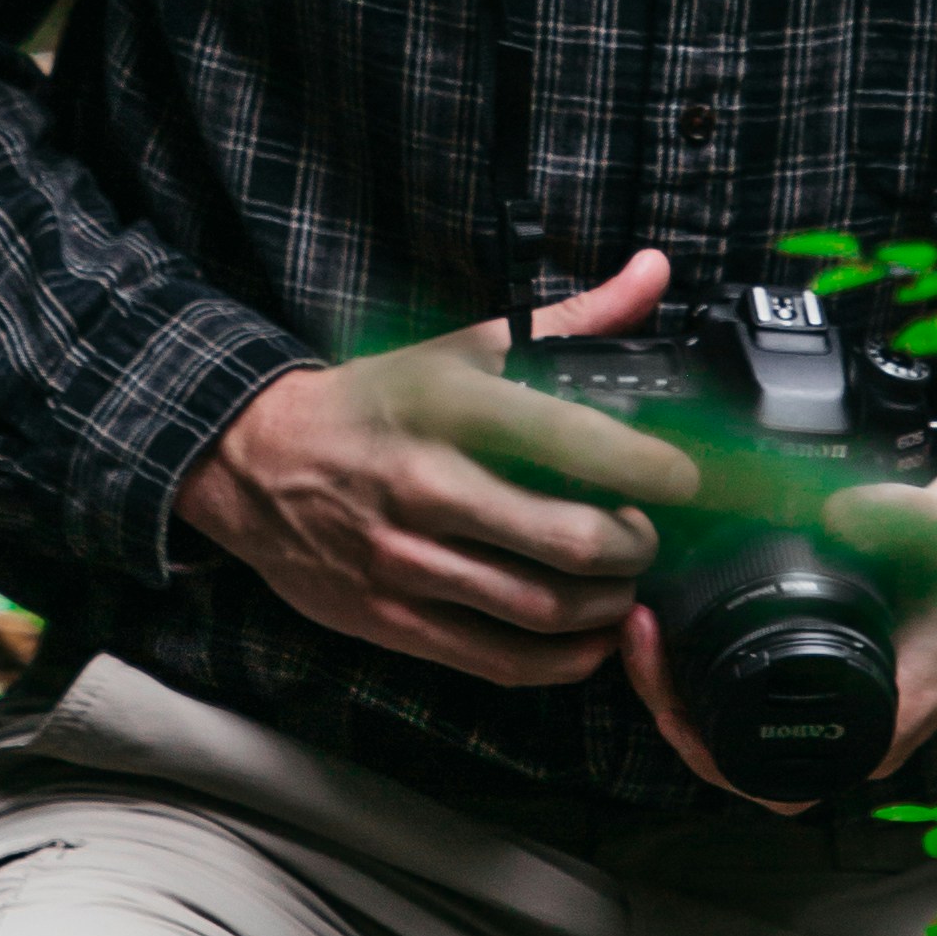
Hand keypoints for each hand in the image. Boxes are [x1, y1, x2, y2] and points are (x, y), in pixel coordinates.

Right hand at [177, 251, 696, 686]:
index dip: (649, 468)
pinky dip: (561, 660)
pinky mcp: (393, 619)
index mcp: (449, 409)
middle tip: (651, 534)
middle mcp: (428, 487)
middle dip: (635, 546)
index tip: (684, 477)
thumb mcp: (458, 350)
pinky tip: (587, 637)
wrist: (252, 463)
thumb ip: (568, 322)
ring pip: (542, 609)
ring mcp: (407, 562)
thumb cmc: (369, 404)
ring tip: (622, 582)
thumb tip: (651, 275)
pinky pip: (498, 660)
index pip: (573, 442)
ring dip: (606, 604)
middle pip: (570, 542)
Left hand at [623, 464, 936, 801]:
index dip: (705, 747)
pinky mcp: (835, 671)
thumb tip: (835, 519)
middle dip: (674, 708)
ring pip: (742, 733)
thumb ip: (896, 521)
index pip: (777, 779)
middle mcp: (864, 729)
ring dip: (684, 690)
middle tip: (638, 634)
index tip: (664, 681)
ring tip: (645, 624)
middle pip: (742, 761)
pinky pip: (755, 696)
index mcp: (890, 718)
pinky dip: (708, 669)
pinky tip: (679, 619)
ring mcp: (847, 704)